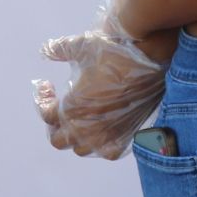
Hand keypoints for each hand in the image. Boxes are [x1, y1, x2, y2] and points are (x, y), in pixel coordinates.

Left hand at [35, 28, 170, 159]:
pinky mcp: (130, 131)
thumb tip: (46, 50)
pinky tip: (106, 130)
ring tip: (82, 121)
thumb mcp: (82, 45)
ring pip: (83, 149)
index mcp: (72, 108)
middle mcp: (88, 126)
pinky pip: (111, 151)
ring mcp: (110, 132)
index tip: (47, 85)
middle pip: (59, 139)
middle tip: (61, 109)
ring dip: (78, 137)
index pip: (46, 114)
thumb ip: (59, 49)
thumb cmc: (115, 49)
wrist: (153, 53)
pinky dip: (105, 144)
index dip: (43, 99)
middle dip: (57, 125)